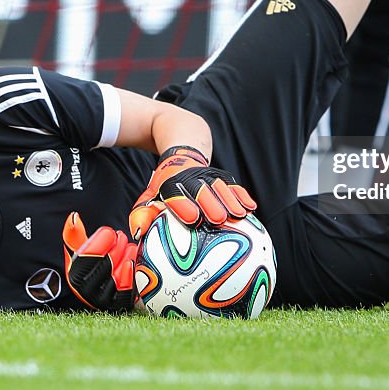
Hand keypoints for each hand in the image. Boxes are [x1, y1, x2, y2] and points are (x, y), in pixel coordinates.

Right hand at [62, 212, 138, 311]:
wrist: (100, 283)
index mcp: (75, 276)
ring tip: (127, 246)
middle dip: (117, 245)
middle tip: (121, 237)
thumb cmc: (90, 261)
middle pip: (107, 264)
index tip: (109, 232)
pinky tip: (133, 259)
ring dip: (127, 255)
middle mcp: (87, 292)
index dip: (103, 239)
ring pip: (119, 275)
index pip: (90, 255)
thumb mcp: (78, 248)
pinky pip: (129, 289)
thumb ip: (74, 233)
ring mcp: (104, 300)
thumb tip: (74, 217)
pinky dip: (132, 271)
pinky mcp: (120, 304)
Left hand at [128, 147, 255, 239]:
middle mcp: (191, 178)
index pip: (176, 194)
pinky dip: (242, 196)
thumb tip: (138, 233)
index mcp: (170, 183)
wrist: (181, 155)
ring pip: (221, 187)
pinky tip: (251, 208)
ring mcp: (209, 176)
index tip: (193, 219)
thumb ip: (143, 215)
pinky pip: (234, 186)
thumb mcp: (149, 196)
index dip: (185, 206)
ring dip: (230, 201)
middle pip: (202, 190)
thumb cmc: (165, 186)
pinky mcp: (222, 176)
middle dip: (211, 203)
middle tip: (219, 219)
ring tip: (239, 215)